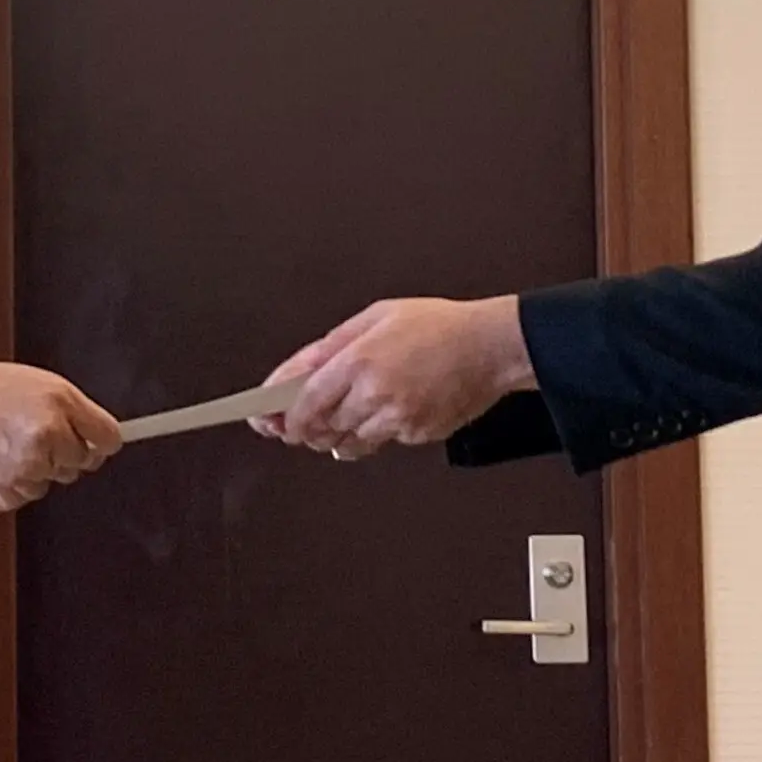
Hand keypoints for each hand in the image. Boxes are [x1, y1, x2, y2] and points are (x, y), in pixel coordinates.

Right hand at [0, 358, 120, 511]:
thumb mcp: (30, 382)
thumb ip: (67, 408)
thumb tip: (96, 434)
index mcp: (60, 401)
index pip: (108, 437)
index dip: (100, 442)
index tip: (95, 443)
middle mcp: (49, 435)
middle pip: (81, 462)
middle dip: (61, 452)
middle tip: (27, 435)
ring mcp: (29, 467)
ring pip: (51, 480)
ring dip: (33, 468)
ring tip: (2, 444)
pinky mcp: (8, 491)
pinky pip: (25, 495)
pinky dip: (11, 484)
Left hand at [250, 295, 532, 457]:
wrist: (490, 347)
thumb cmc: (438, 326)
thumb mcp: (374, 318)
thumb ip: (330, 346)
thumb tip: (297, 372)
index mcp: (359, 360)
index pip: (306, 403)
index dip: (285, 419)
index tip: (271, 423)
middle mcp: (375, 393)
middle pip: (322, 428)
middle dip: (306, 429)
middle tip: (298, 424)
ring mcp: (398, 419)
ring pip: (348, 443)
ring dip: (335, 436)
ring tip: (342, 415)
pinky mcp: (417, 435)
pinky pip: (380, 442)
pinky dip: (371, 434)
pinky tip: (380, 414)